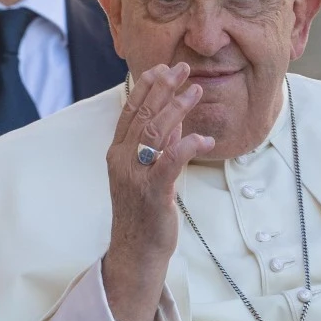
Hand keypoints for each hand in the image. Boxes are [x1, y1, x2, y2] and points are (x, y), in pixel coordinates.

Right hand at [101, 63, 214, 320]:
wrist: (135, 251)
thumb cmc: (143, 212)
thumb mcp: (148, 172)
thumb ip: (158, 146)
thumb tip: (175, 119)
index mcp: (117, 153)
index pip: (129, 112)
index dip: (145, 87)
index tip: (162, 68)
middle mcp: (122, 161)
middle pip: (143, 116)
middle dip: (163, 89)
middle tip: (182, 68)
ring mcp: (135, 177)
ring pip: (155, 133)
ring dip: (176, 109)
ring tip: (196, 91)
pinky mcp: (153, 193)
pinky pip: (169, 163)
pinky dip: (186, 146)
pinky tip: (203, 137)